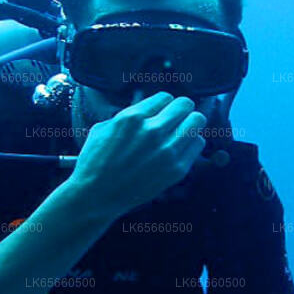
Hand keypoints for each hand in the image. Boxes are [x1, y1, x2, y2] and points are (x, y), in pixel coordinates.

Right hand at [68, 92, 206, 215]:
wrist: (97, 196)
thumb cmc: (95, 162)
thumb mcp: (103, 128)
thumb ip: (128, 115)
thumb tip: (146, 110)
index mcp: (133, 117)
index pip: (165, 97)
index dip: (163, 104)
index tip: (160, 111)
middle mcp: (153, 131)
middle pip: (185, 104)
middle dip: (180, 109)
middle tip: (175, 118)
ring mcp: (167, 151)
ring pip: (197, 121)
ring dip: (189, 124)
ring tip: (180, 132)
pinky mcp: (177, 169)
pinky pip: (198, 144)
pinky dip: (191, 143)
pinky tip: (179, 148)